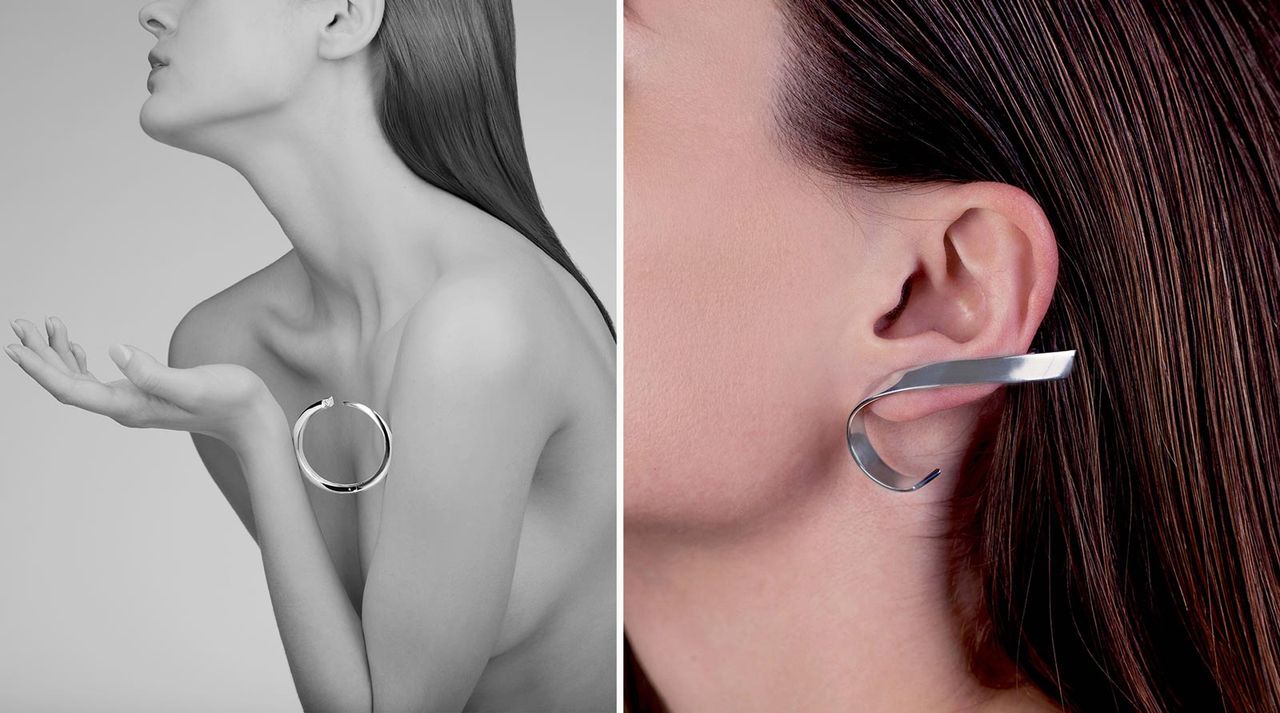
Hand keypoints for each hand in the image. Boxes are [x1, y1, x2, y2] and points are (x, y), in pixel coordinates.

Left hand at [5, 316, 280, 447]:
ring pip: (79, 380)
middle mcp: (124, 407)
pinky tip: (74, 346)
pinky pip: (98, 378)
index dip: (39, 367)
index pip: (70, 388)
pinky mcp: (144, 394)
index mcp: (130, 406)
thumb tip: (116, 351)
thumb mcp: (194, 383)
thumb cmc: (230, 400)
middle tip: (18, 325)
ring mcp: (133, 402)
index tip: (13, 347)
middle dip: (39, 355)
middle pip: (67, 383)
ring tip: (42, 325)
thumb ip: (154, 372)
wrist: (253, 419)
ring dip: (57, 354)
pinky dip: (80, 359)